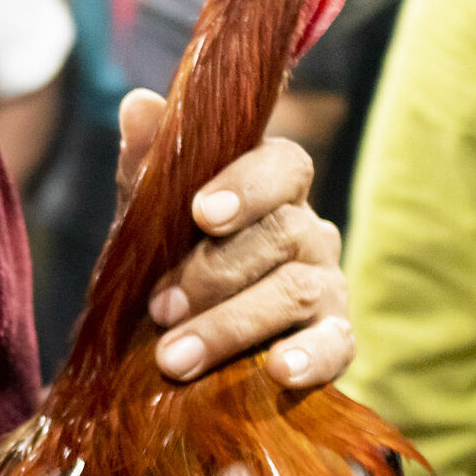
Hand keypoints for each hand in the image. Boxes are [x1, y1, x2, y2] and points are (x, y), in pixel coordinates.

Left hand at [114, 91, 352, 388]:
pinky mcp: (334, 339)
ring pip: (294, 290)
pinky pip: (336, 344)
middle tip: (157, 308)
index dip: (246, 185)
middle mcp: (309, 230)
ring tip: (174, 358)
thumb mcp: (151, 221)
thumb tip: (139, 104)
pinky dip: (309, 356)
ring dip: (230, 325)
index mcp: (272, 189)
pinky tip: (277, 371)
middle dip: (212, 273)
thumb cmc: (170, 268)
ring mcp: (326, 285)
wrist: (178, 345)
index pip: (283, 165)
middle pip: (281, 234)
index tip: (200, 212)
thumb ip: (149, 169)